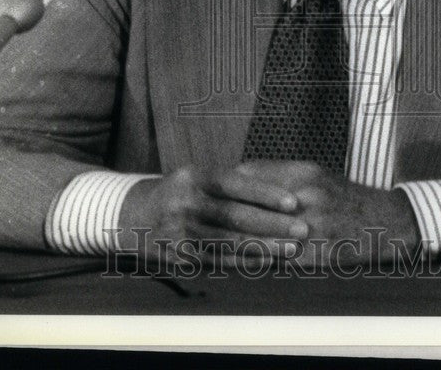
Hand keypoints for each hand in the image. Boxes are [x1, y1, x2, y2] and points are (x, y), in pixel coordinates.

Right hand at [118, 165, 304, 267]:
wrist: (137, 215)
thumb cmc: (183, 192)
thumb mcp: (199, 177)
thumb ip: (233, 182)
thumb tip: (282, 185)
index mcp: (194, 177)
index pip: (235, 184)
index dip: (266, 194)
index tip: (294, 202)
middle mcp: (185, 203)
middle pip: (235, 216)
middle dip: (272, 224)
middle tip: (303, 228)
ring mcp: (181, 232)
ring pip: (230, 243)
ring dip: (265, 248)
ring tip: (292, 248)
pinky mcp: (181, 256)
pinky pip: (220, 261)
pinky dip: (246, 262)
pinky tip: (268, 262)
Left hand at [214, 160, 421, 266]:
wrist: (385, 223)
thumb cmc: (343, 197)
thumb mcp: (314, 174)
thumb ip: (277, 174)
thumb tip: (236, 175)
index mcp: (302, 173)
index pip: (248, 178)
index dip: (220, 189)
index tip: (200, 196)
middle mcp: (305, 197)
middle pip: (248, 208)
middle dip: (217, 217)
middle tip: (189, 224)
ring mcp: (312, 228)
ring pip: (257, 237)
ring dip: (227, 244)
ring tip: (200, 247)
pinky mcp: (317, 255)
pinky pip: (275, 261)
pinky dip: (251, 263)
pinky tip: (231, 267)